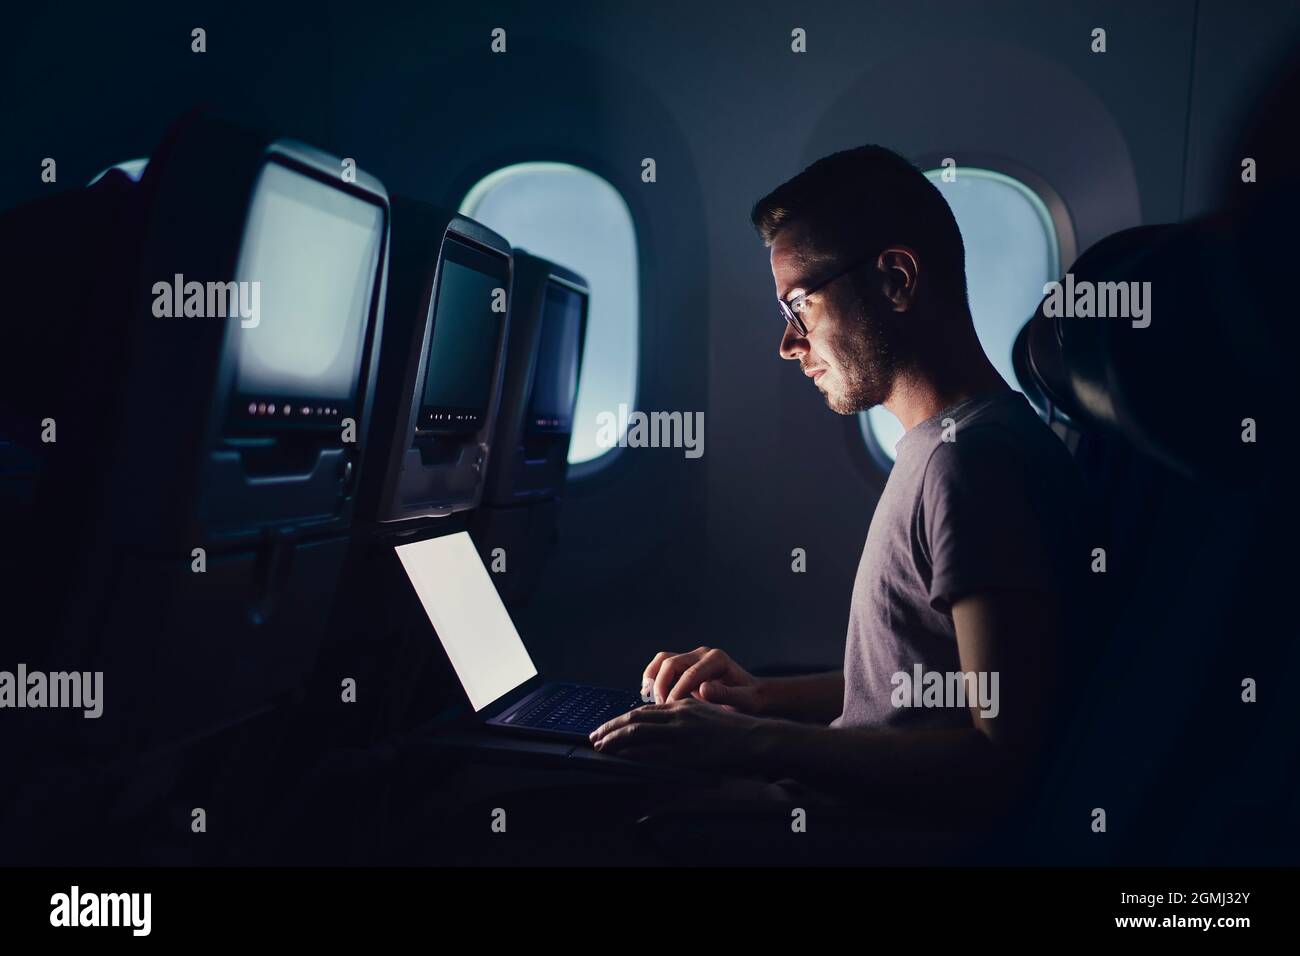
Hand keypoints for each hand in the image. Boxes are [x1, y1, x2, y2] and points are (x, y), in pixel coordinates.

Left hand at [589, 698, 764, 767]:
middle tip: (594, 736)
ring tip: (601, 746)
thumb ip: (683, 716)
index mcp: (681, 705)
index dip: (622, 719)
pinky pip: (653, 751)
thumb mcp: (704, 713)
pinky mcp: (687, 749)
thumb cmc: (732, 729)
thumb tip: (662, 726)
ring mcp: (681, 731)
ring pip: (639, 732)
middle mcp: (678, 714)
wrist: (754, 736)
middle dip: (611, 728)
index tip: (607, 727)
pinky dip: (634, 753)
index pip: (643, 711)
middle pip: (636, 719)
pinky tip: (623, 757)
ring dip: (616, 739)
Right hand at [642, 646, 763, 712]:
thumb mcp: (744, 700)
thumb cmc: (749, 700)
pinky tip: (650, 696)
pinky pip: (663, 666)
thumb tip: (702, 688)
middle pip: (671, 662)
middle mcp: (703, 654)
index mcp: (717, 659)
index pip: (689, 674)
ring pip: (663, 660)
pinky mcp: (686, 665)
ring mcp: (693, 657)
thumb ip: (726, 694)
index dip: (677, 692)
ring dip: (653, 679)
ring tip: (652, 701)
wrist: (751, 694)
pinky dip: (653, 678)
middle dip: (662, 686)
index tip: (672, 710)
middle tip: (662, 708)